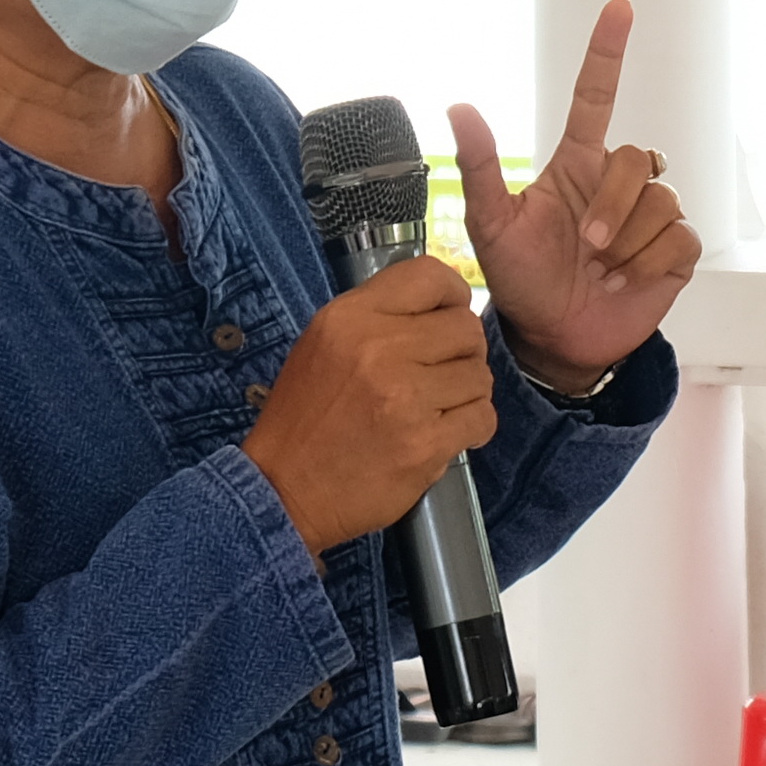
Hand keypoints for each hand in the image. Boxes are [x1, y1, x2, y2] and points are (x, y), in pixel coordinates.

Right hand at [239, 256, 496, 557]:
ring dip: (468, 392)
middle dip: (463, 351)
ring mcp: (404, 398)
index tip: (447, 317)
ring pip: (479, 374)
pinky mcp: (424, 444)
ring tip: (441, 406)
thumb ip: (377, 317)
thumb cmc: (303, 417)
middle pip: (465, 327)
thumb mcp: (323, 343)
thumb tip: (440, 305)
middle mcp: (379, 349)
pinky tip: (449, 432)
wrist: (283, 489)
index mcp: (350, 318)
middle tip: (443, 372)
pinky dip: (474, 425)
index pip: (429, 276)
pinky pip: (482, 417)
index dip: (452, 295)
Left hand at [450, 0, 700, 398]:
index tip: (619, 8)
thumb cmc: (521, 279)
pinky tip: (624, 281)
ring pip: (660, 200)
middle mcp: (615, 183)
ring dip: (626, 242)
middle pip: (634, 158)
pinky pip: (678, 237)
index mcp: (574, 165)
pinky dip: (647, 264)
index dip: (607, 52)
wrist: (553, 340)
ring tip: (600, 270)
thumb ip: (479, 167)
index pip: (596, 96)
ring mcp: (648, 216)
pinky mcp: (675, 251)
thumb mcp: (491, 226)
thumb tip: (458, 107)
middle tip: (586, 246)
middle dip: (610, 205)